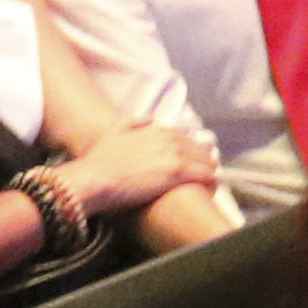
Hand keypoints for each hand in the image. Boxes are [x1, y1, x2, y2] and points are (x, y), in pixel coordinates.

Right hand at [56, 115, 219, 216]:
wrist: (95, 179)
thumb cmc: (100, 160)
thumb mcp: (115, 131)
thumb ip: (133, 122)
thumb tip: (149, 119)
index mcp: (158, 130)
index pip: (187, 139)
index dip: (193, 152)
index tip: (195, 161)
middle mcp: (170, 139)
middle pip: (200, 149)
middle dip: (204, 161)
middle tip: (207, 173)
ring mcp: (174, 154)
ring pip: (206, 162)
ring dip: (210, 172)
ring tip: (212, 183)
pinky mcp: (176, 172)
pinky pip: (204, 176)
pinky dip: (211, 182)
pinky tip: (212, 188)